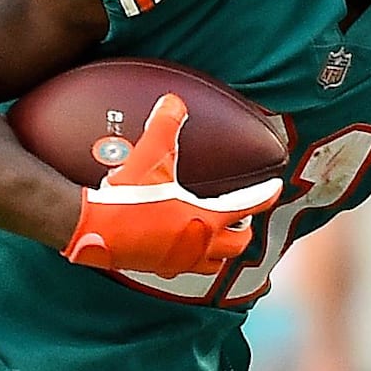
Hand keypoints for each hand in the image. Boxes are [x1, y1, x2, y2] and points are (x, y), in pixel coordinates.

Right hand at [61, 93, 282, 277]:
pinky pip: (186, 267)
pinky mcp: (159, 269)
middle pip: (237, 243)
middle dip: (244, 228)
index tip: (275, 188)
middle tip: (243, 214)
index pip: (246, 206)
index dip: (264, 195)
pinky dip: (193, 257)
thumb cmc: (125, 198)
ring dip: (221, 248)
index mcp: (204, 219)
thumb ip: (164, 125)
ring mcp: (179, 261)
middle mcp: (197, 244)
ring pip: (214, 262)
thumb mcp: (149, 155)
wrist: (94, 230)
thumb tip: (173, 102)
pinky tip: (182, 245)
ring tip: (218, 234)